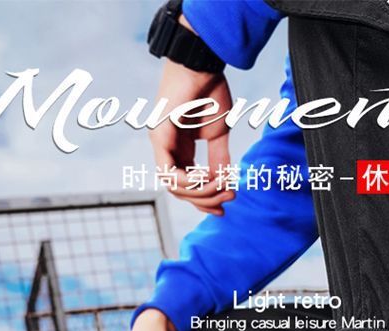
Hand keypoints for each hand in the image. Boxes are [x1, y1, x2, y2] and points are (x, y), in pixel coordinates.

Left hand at [148, 18, 234, 216]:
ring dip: (200, 192)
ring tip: (222, 185)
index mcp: (180, 149)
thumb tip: (226, 182)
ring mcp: (160, 144)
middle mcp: (168, 149)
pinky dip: (189, 181)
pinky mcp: (158, 138)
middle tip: (230, 196)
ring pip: (174, 187)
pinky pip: (169, 173)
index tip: (225, 208)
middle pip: (181, 192)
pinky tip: (207, 178)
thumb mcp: (219, 133)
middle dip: (207, 199)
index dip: (205, 201)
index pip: (188, 186)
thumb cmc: (209, 91)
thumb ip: (220, 159)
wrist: (203, 65)